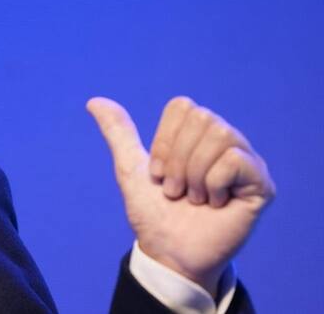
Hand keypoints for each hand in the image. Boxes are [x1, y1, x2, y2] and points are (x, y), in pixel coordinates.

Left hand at [86, 96, 274, 295]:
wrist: (169, 253)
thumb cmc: (154, 213)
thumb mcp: (131, 169)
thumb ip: (118, 133)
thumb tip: (94, 101)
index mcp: (196, 133)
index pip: (182, 107)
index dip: (164, 141)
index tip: (159, 173)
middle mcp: (224, 141)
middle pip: (202, 118)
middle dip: (177, 159)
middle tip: (175, 190)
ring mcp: (245, 161)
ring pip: (220, 135)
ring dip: (194, 173)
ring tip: (193, 198)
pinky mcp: (261, 184)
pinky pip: (235, 160)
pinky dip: (213, 183)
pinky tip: (214, 203)